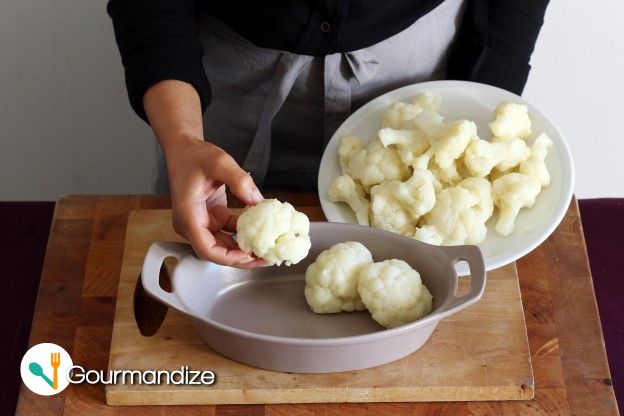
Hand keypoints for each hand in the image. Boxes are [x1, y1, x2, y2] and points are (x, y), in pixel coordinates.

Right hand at [164, 136, 265, 267]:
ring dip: (243, 248)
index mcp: (188, 216)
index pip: (206, 249)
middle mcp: (192, 224)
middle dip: (242, 258)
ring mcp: (200, 222)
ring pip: (223, 245)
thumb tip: (258, 200)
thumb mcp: (220, 163)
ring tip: (266, 249)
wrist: (184, 149)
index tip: (250, 256)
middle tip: (266, 257)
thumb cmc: (194, 155)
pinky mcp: (210, 217)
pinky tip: (259, 232)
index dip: (229, 257)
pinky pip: (227, 232)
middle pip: (217, 252)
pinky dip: (242, 234)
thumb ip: (239, 180)